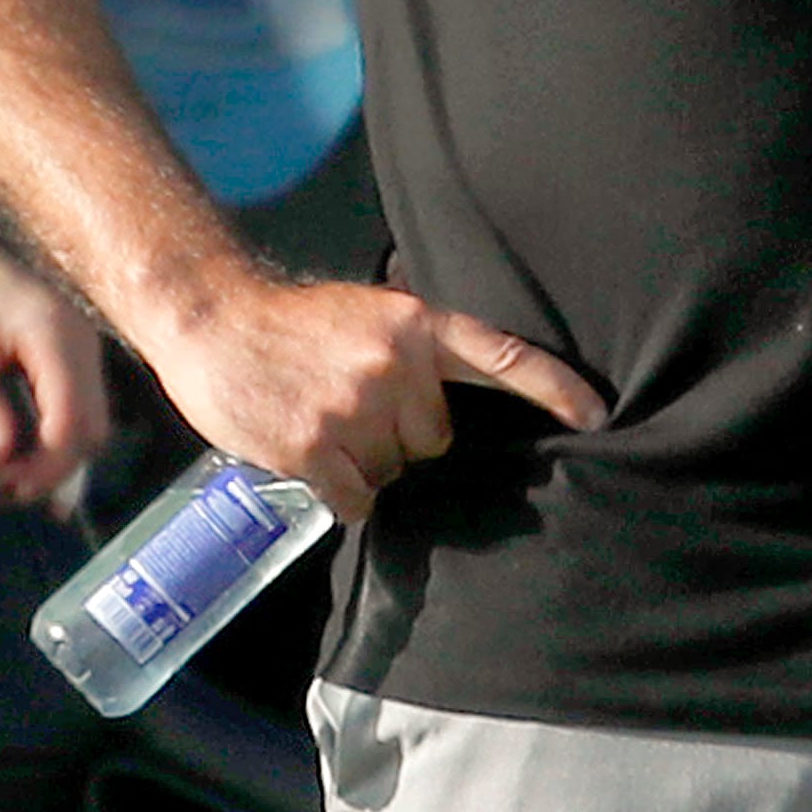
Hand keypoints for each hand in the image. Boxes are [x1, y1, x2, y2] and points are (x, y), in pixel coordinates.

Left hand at [0, 229, 108, 506]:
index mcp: (50, 333)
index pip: (71, 420)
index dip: (46, 467)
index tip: (5, 487)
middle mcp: (81, 339)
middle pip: (93, 427)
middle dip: (55, 469)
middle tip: (5, 489)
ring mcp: (82, 345)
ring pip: (92, 421)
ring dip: (57, 457)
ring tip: (10, 475)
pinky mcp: (74, 354)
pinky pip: (81, 406)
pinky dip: (58, 437)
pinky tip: (26, 455)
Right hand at [139, 267, 601, 522]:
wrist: (211, 319)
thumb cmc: (291, 321)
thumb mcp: (366, 311)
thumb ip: (414, 349)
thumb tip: (451, 401)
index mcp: (415, 324)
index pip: (499, 356)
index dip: (553, 387)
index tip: (599, 414)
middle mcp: (393, 366)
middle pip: (435, 440)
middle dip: (402, 437)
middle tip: (354, 407)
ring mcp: (353, 409)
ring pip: (393, 473)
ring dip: (364, 463)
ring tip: (322, 422)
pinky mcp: (315, 449)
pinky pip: (357, 500)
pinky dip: (339, 493)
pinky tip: (309, 456)